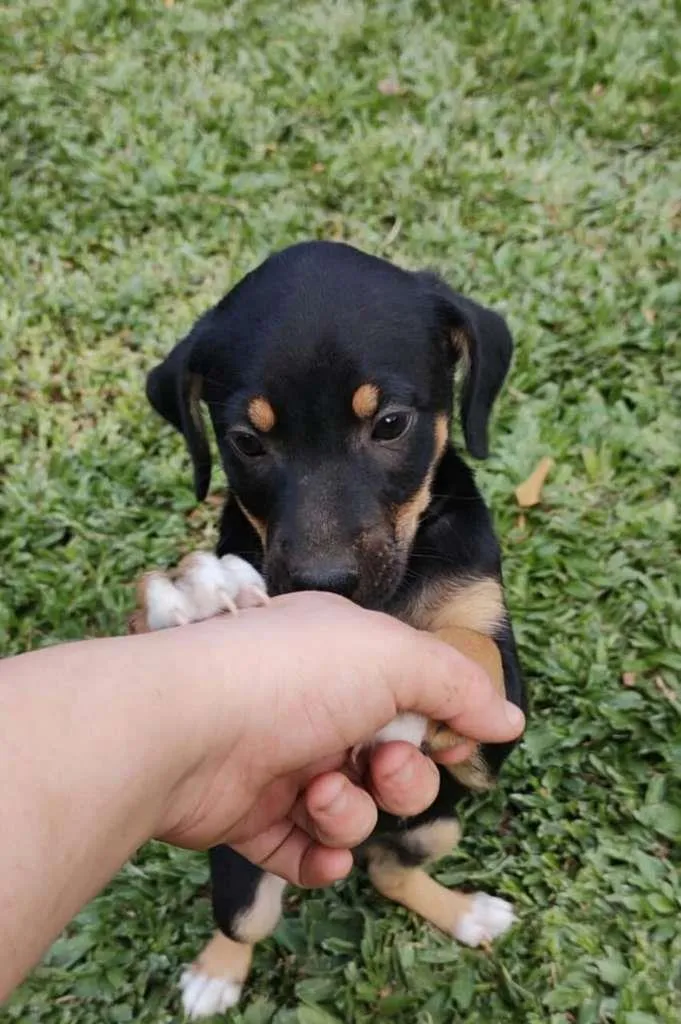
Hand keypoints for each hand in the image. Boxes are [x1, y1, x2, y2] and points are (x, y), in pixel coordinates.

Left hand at [153, 593, 524, 884]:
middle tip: (378, 766)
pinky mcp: (252, 817)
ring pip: (354, 813)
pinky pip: (307, 855)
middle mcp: (316, 707)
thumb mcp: (392, 656)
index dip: (440, 729)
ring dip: (350, 814)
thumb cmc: (291, 676)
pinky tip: (316, 850)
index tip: (449, 742)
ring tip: (318, 795)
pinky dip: (318, 859)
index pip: (414, 698)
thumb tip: (510, 719)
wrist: (183, 727)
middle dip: (401, 778)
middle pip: (394, 765)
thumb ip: (457, 685)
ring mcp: (283, 763)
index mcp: (346, 657)